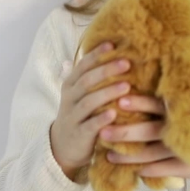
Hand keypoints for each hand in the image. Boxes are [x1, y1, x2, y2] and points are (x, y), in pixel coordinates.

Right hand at [50, 42, 131, 179]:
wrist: (63, 146)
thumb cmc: (81, 113)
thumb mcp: (82, 93)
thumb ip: (93, 76)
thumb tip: (114, 51)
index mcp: (71, 84)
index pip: (83, 65)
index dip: (96, 54)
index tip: (112, 44)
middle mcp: (70, 98)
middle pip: (86, 80)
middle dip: (106, 70)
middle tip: (127, 63)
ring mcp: (73, 116)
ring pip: (88, 102)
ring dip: (107, 93)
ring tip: (126, 86)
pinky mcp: (78, 135)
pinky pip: (89, 126)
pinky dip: (101, 119)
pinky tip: (114, 114)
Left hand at [100, 95, 189, 182]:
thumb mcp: (182, 110)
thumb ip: (163, 101)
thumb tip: (127, 88)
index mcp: (178, 111)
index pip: (156, 104)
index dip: (139, 103)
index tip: (120, 101)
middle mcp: (179, 128)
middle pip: (149, 130)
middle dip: (125, 132)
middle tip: (104, 132)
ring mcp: (183, 149)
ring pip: (151, 153)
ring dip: (129, 156)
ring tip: (109, 155)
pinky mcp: (186, 167)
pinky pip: (160, 169)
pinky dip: (146, 170)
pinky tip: (132, 170)